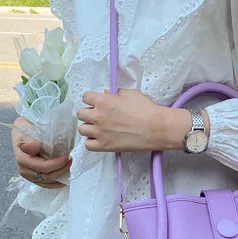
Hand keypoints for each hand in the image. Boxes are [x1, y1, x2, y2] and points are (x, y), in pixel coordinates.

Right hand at [11, 115, 70, 188]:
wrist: (25, 129)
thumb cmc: (28, 126)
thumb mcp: (26, 126)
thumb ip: (30, 139)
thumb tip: (32, 148)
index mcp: (22, 158)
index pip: (44, 167)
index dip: (58, 163)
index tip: (68, 156)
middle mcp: (23, 170)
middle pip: (47, 176)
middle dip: (62, 170)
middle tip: (72, 160)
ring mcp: (28, 176)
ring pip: (48, 182)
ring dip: (61, 176)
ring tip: (70, 166)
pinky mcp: (34, 178)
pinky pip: (47, 185)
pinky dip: (57, 182)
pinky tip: (65, 175)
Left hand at [77, 88, 192, 151]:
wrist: (157, 128)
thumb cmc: (147, 110)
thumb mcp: (131, 94)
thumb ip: (115, 92)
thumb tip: (106, 93)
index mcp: (103, 101)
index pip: (85, 97)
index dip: (91, 99)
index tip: (96, 103)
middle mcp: (98, 116)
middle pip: (80, 114)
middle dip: (88, 113)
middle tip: (99, 116)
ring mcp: (99, 132)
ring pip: (82, 130)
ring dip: (89, 128)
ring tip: (100, 129)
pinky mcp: (104, 146)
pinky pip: (88, 145)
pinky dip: (92, 142)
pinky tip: (101, 139)